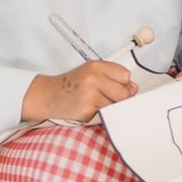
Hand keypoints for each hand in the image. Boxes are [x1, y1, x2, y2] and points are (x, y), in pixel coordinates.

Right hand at [21, 59, 135, 123]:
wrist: (47, 96)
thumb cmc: (71, 85)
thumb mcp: (91, 72)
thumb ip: (113, 77)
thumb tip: (134, 89)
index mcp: (96, 66)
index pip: (125, 76)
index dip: (123, 84)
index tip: (117, 87)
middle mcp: (93, 79)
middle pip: (124, 93)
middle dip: (120, 98)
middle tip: (107, 98)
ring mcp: (89, 96)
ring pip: (115, 106)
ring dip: (110, 108)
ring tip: (96, 103)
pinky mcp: (86, 112)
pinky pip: (104, 116)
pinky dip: (101, 115)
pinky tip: (90, 110)